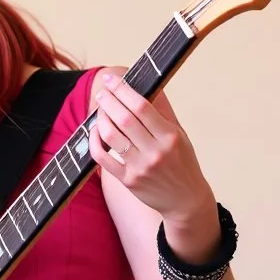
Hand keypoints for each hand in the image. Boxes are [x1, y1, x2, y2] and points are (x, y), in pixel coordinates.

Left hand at [88, 70, 212, 222]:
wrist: (185, 200)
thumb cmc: (182, 163)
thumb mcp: (179, 134)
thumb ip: (163, 111)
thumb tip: (151, 84)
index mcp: (170, 136)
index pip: (142, 107)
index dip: (124, 90)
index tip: (112, 80)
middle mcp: (155, 152)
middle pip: (124, 119)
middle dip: (109, 101)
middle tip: (102, 92)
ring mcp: (140, 168)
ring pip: (111, 137)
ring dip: (101, 120)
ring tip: (100, 111)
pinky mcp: (128, 181)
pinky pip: (103, 158)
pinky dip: (94, 142)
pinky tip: (95, 132)